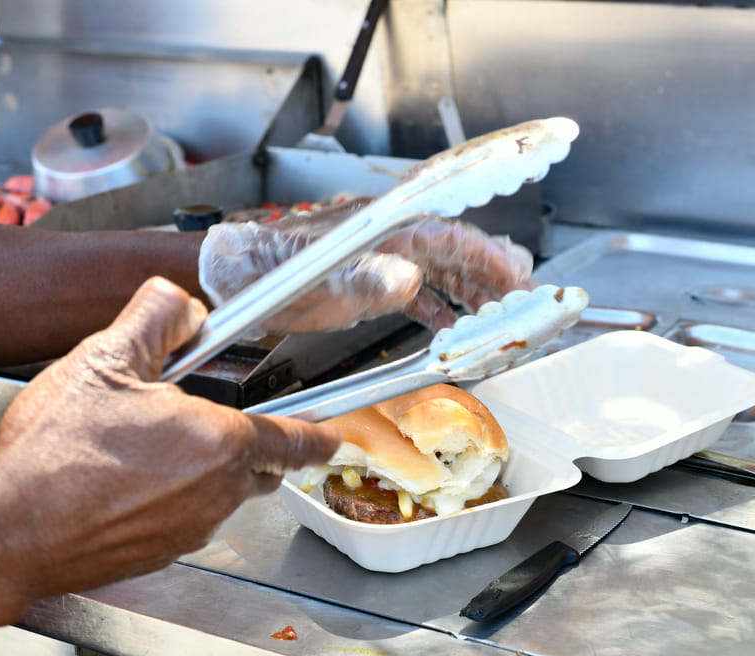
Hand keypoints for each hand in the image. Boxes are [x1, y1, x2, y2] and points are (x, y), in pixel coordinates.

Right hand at [0, 277, 341, 599]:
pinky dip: (165, 500)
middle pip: (256, 469)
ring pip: (218, 496)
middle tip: (200, 419)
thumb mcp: (104, 359)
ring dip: (198, 472)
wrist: (8, 532)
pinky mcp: (157, 555)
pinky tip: (119, 481)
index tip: (329, 433)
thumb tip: (180, 303)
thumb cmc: (54, 457)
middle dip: (245, 445)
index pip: (293, 439)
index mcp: (218, 443)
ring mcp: (188, 531)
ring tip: (142, 446)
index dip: (316, 434)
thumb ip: (155, 318)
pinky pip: (181, 521)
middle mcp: (214, 494)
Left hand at [198, 199, 535, 333]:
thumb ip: (366, 280)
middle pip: (453, 251)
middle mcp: (386, 238)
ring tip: (498, 316)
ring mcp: (377, 257)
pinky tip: (451, 327)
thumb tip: (411, 280)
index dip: (489, 257)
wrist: (231, 276)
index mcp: (383, 229)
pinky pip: (415, 291)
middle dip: (491, 276)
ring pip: (438, 271)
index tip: (519, 276)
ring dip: (469, 294)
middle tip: (523, 301)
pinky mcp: (366, 278)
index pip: (451, 236)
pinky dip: (437, 308)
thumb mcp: (319, 282)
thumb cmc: (268, 275)